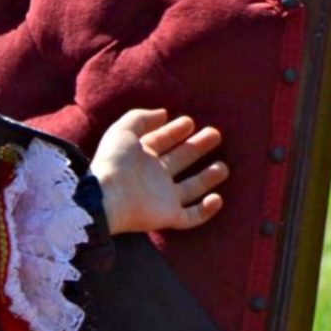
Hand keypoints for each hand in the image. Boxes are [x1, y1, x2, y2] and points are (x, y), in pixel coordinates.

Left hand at [91, 108, 227, 236]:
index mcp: (140, 156)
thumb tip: (163, 113)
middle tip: (215, 134)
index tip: (189, 121)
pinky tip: (218, 198)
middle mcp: (153, 177)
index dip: (174, 131)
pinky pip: (191, 217)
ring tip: (223, 167)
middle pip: (179, 160)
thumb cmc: (114, 162)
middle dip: (196, 147)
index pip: (161, 141)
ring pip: (190, 188)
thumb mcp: (123, 131)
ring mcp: (162, 198)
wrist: (107, 197)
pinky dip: (206, 211)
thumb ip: (141, 118)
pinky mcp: (168, 216)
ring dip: (207, 178)